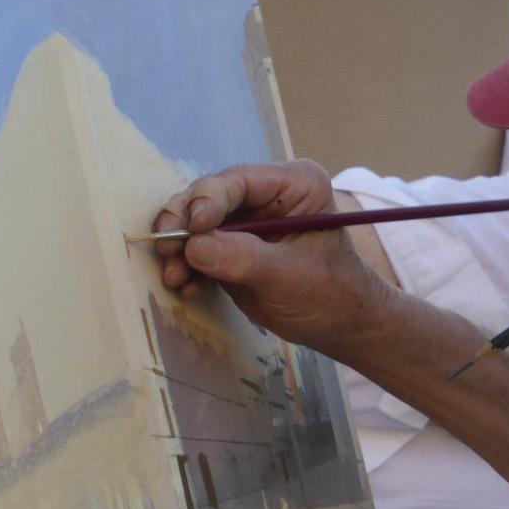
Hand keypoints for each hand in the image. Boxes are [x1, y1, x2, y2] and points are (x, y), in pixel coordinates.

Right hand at [152, 161, 392, 358]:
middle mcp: (266, 196)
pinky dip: (188, 266)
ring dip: (180, 249)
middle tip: (167, 249)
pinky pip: (199, 250)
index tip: (194, 227)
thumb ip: (242, 258)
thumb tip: (194, 246)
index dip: (208, 199)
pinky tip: (186, 286)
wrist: (340, 326)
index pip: (238, 181)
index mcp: (293, 185)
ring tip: (174, 276)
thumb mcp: (288, 276)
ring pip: (197, 224)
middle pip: (209, 198)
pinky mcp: (232, 248)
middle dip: (185, 224)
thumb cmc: (330, 294)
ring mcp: (246, 222)